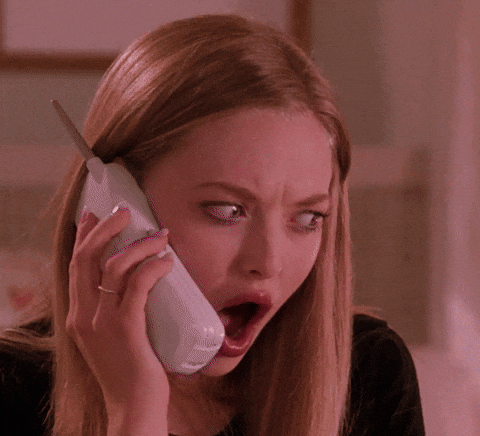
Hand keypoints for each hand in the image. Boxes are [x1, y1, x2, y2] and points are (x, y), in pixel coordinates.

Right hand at [67, 208, 172, 434]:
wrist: (133, 408)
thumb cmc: (132, 371)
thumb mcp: (116, 337)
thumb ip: (122, 311)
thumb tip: (146, 280)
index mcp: (80, 316)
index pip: (75, 267)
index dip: (83, 236)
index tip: (94, 215)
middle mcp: (84, 316)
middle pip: (87, 258)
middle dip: (105, 228)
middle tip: (125, 212)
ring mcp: (103, 323)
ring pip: (113, 267)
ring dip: (138, 245)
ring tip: (160, 235)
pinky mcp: (126, 329)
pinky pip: (138, 286)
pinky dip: (153, 267)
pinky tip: (167, 261)